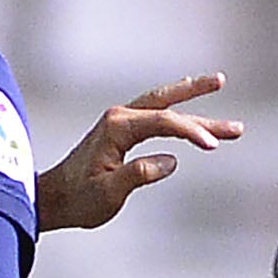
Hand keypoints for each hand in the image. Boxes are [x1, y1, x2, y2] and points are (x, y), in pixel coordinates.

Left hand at [33, 71, 244, 232]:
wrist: (55, 199)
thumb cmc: (79, 198)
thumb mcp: (107, 193)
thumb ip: (138, 175)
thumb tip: (170, 161)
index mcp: (117, 129)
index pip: (164, 121)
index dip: (192, 131)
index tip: (214, 145)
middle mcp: (119, 117)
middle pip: (165, 100)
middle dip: (196, 91)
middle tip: (222, 79)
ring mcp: (120, 121)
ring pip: (163, 105)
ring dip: (191, 99)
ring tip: (219, 86)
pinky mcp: (121, 130)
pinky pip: (155, 114)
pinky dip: (176, 110)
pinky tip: (189, 111)